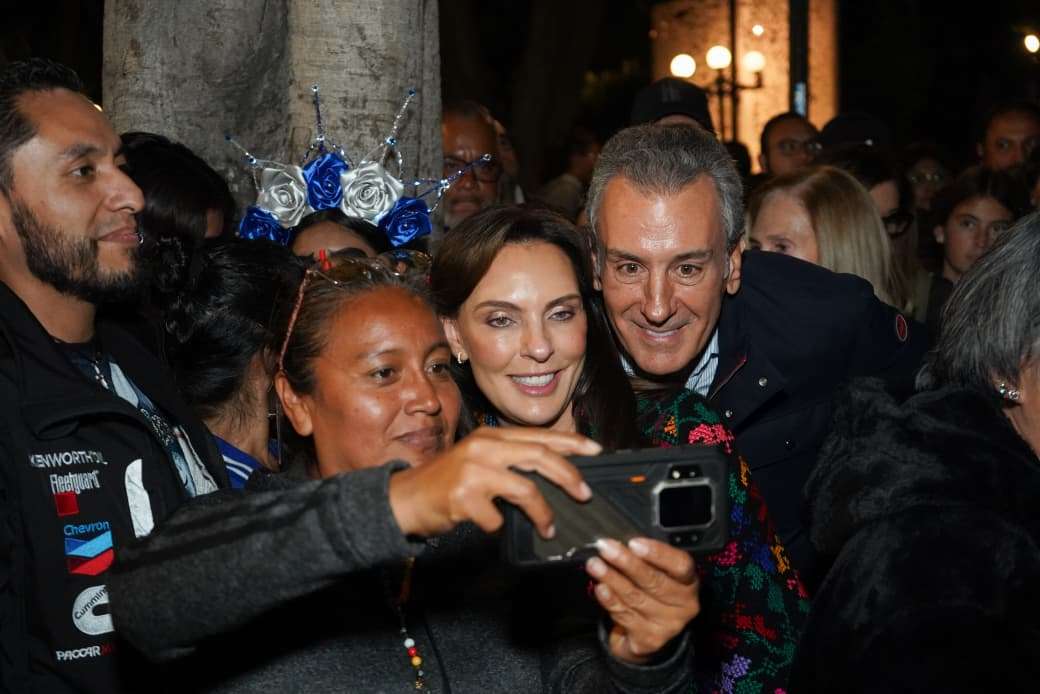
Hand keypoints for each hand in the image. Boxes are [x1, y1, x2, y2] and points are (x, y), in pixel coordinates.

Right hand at [388, 426, 599, 537]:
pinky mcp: (463, 497)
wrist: (404, 498)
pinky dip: (498, 526)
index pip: (540, 435)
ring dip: (543, 513)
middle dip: (569, 476)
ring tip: (550, 528)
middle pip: (540, 457)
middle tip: (585, 494)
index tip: (596, 450)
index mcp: (491, 436)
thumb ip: (510, 458)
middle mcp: (484, 447)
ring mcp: (473, 471)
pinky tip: (491, 527)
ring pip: (526, 490)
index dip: (571, 442)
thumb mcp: (478, 459)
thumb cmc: (446, 482)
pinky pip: (497, 518)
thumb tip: (554, 468)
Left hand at [585, 537, 699, 663]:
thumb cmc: (651, 592)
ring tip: (595, 565)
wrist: (647, 632)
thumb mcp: (656, 573)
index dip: (658, 553)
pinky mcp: (650, 639)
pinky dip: (611, 600)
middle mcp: (684, 605)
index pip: (680, 565)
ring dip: (612, 579)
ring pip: (636, 598)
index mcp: (688, 582)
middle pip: (655, 582)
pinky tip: (600, 589)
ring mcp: (668, 625)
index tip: (634, 543)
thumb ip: (645, 559)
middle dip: (627, 563)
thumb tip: (619, 543)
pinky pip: (626, 616)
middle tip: (606, 549)